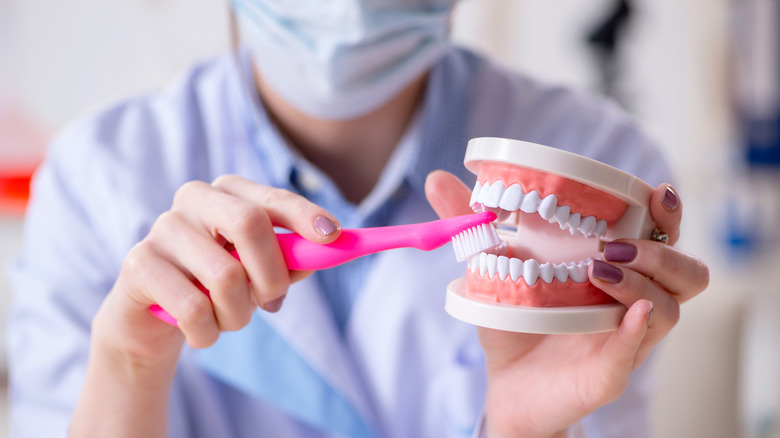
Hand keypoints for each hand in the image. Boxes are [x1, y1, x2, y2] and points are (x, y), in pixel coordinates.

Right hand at [94, 175, 340, 367]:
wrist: (154, 319)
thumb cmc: (216, 286)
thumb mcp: (259, 273)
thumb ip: (292, 260)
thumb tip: (326, 251)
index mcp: (229, 193)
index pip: (272, 199)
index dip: (304, 215)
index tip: (334, 236)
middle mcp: (194, 198)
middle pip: (250, 224)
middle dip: (272, 274)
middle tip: (272, 303)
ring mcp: (163, 227)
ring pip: (225, 277)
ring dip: (237, 316)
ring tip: (226, 319)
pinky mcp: (139, 263)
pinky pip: (193, 309)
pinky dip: (207, 333)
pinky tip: (199, 330)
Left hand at [425, 170, 708, 437]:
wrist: (505, 382)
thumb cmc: (514, 321)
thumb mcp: (491, 267)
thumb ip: (470, 222)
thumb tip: (436, 178)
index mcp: (615, 268)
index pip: (663, 236)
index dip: (668, 212)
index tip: (654, 191)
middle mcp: (631, 301)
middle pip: (686, 272)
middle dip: (660, 250)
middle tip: (610, 245)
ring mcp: (625, 338)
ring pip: (668, 309)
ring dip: (642, 282)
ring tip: (598, 270)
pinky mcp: (609, 372)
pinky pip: (634, 350)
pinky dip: (634, 330)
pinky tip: (626, 312)